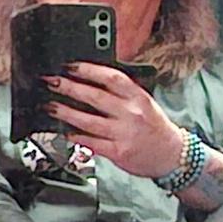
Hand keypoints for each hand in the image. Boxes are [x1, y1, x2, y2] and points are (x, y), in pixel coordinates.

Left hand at [40, 62, 181, 177]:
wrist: (172, 155)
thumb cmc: (154, 127)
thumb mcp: (144, 102)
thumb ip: (122, 93)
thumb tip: (91, 81)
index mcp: (138, 96)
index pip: (111, 77)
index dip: (88, 69)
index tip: (69, 66)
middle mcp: (131, 113)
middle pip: (95, 97)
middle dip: (69, 88)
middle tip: (51, 83)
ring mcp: (124, 133)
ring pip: (89, 121)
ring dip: (66, 113)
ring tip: (50, 107)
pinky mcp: (119, 152)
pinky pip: (93, 143)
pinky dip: (77, 137)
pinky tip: (65, 132)